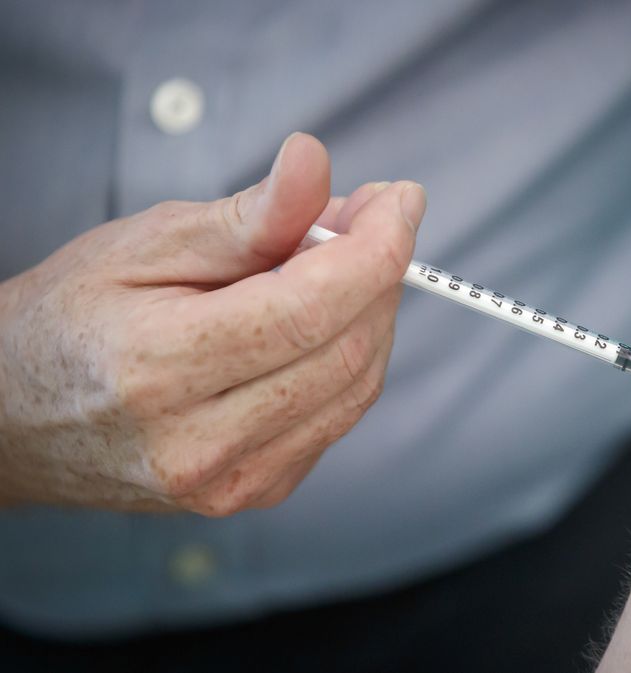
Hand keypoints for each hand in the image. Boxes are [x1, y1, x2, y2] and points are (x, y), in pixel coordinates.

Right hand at [0, 133, 426, 515]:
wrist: (18, 417)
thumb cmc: (75, 317)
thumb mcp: (146, 243)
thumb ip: (244, 215)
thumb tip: (316, 161)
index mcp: (160, 366)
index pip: (310, 307)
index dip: (376, 247)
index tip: (400, 199)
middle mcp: (200, 442)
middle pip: (346, 349)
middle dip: (380, 274)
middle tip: (370, 219)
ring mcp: (231, 481)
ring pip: (356, 387)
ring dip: (372, 315)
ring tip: (340, 263)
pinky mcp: (253, 492)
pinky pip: (336, 417)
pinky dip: (348, 358)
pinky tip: (319, 322)